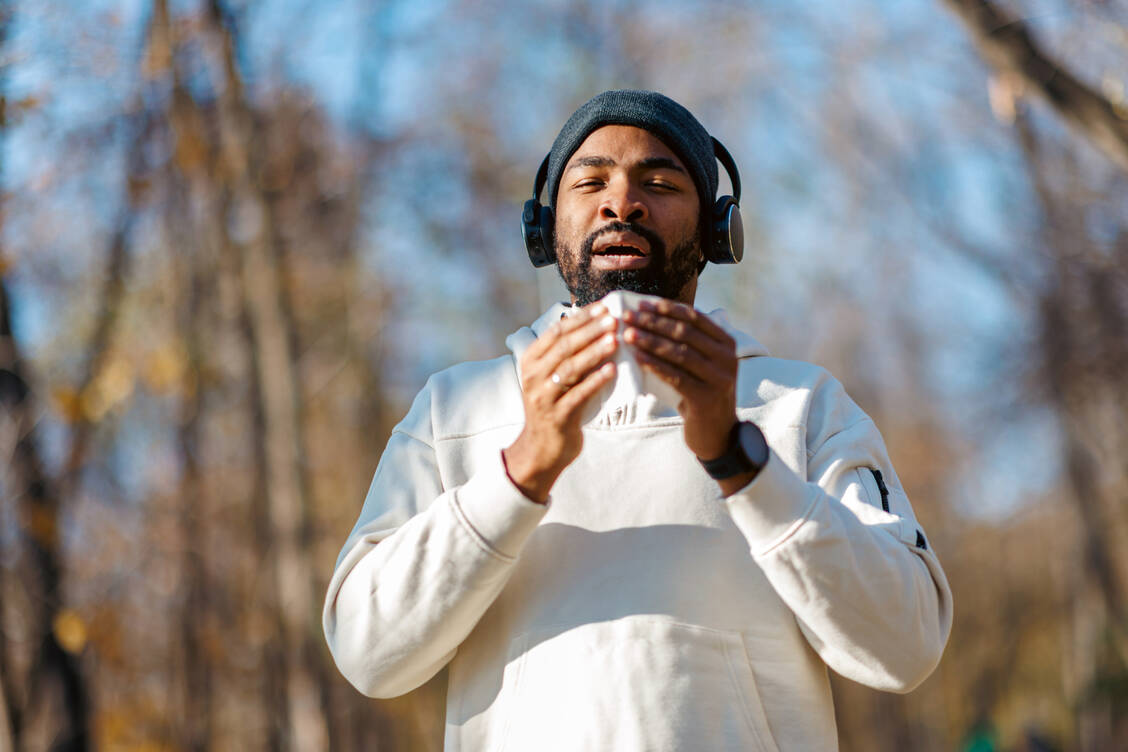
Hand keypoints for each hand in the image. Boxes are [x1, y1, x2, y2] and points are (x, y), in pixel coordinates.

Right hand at [502, 303, 618, 502]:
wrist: (542, 448)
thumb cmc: (555, 405)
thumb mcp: (553, 377)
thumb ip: (567, 354)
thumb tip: (596, 323)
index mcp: (531, 360)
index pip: (556, 332)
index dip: (581, 318)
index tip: (603, 307)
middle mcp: (533, 376)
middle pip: (564, 347)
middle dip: (590, 331)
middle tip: (614, 319)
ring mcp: (543, 397)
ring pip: (570, 368)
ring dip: (594, 352)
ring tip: (615, 340)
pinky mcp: (556, 416)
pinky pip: (578, 395)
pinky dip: (595, 381)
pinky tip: (612, 370)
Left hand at [621, 299, 738, 460]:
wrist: (716, 433)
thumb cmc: (701, 392)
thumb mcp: (702, 364)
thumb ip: (688, 343)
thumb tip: (651, 315)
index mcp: (727, 343)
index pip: (695, 317)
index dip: (667, 309)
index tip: (642, 304)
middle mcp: (727, 358)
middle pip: (685, 333)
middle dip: (653, 322)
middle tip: (628, 316)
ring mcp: (719, 378)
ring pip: (679, 352)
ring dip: (650, 341)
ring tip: (628, 334)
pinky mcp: (706, 398)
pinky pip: (675, 376)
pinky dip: (654, 364)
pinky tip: (637, 357)